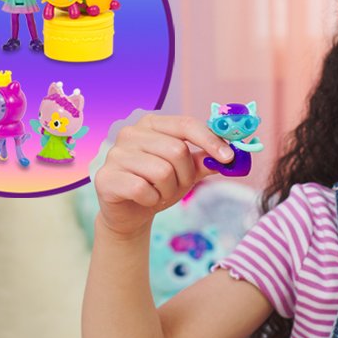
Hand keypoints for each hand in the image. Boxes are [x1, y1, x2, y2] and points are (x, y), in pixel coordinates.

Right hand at [93, 114, 234, 238]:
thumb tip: (232, 155)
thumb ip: (206, 160)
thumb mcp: (186, 172)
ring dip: (168, 190)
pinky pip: (143, 189)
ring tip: (159, 193)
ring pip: (162, 172)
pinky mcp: (105, 177)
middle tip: (177, 186)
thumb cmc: (158, 185)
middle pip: (177, 151)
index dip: (210, 140)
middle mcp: (131, 133)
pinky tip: (145, 199)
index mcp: (152, 124)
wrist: (129, 213)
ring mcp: (115, 154)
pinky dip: (152, 200)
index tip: (228, 158)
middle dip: (185, 176)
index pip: (186, 124)